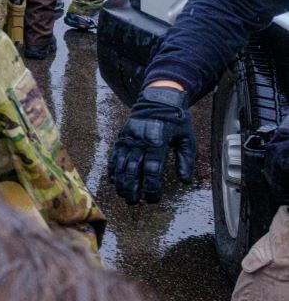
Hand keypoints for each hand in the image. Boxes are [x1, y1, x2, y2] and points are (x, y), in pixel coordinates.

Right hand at [108, 84, 194, 203]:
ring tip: (122, 195)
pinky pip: (114, 154)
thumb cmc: (176, 119)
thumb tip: (185, 181)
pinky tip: (112, 179)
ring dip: (121, 181)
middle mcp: (141, 141)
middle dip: (132, 188)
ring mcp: (129, 139)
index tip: (152, 198)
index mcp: (158, 142)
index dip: (152, 187)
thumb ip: (186, 160)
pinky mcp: (122, 136)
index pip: (153, 170)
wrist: (159, 97)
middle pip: (133, 169)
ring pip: (121, 164)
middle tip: (133, 202)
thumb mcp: (187, 138)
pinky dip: (112, 168)